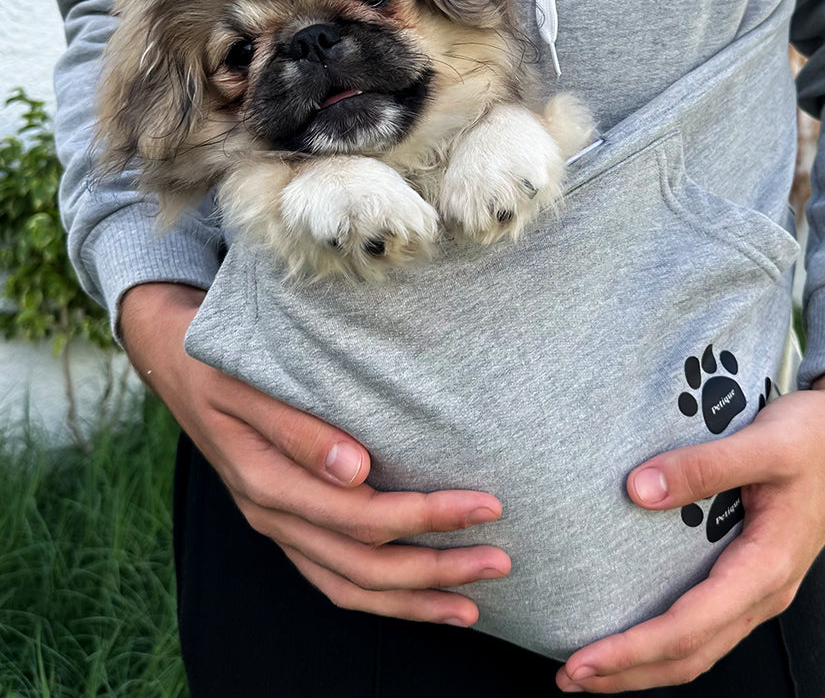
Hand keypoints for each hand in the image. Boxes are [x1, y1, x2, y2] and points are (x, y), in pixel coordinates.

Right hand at [119, 282, 509, 625]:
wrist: (178, 367)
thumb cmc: (222, 365)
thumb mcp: (248, 383)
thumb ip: (297, 427)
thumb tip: (355, 470)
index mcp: (268, 481)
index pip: (361, 517)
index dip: (427, 517)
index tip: (486, 505)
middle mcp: (275, 516)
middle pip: (364, 563)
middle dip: (436, 568)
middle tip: (501, 560)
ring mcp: (281, 528)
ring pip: (351, 586)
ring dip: (415, 599)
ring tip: (474, 603)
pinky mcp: (289, 527)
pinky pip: (336, 580)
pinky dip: (382, 597)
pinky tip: (423, 599)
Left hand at [556, 364, 824, 691]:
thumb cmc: (812, 436)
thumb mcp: (761, 443)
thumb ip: (702, 466)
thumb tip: (636, 490)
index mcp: (767, 568)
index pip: (689, 628)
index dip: (633, 650)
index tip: (582, 659)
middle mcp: (765, 591)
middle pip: (690, 655)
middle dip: (629, 673)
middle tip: (568, 675)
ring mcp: (762, 588)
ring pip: (700, 648)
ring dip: (645, 664)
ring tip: (591, 667)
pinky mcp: (754, 575)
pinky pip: (708, 626)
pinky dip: (668, 641)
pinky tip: (636, 630)